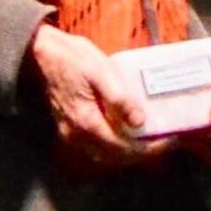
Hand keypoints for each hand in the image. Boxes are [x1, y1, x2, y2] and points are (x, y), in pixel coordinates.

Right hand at [28, 25, 168, 175]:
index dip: (150, 149)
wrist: (40, 53)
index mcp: (86, 122)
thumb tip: (139, 121)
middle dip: (143, 153)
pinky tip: (128, 133)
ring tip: (151, 139)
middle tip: (165, 142)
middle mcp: (77, 135)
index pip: (124, 148)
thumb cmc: (72, 57)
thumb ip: (119, 98)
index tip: (171, 140)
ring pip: (105, 155)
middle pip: (116, 157)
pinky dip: (115, 146)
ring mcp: (70, 133)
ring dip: (129, 152)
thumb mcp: (100, 71)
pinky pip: (96, 146)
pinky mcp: (69, 127)